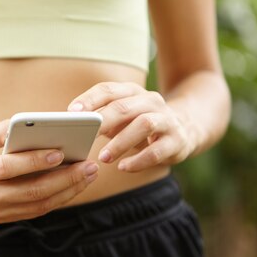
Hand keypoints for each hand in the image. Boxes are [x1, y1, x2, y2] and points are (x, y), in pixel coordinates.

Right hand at [0, 119, 98, 222]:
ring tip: (88, 175)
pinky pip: (33, 212)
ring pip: (37, 206)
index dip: (34, 162)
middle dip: (65, 179)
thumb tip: (34, 124)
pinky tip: (72, 186)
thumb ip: (2, 131)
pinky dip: (55, 200)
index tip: (60, 152)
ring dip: (66, 192)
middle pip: (31, 192)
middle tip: (89, 165)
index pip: (8, 168)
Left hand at [68, 82, 195, 171]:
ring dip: (121, 142)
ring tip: (104, 157)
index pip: (109, 89)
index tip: (72, 112)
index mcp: (133, 92)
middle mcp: (151, 101)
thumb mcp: (121, 117)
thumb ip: (100, 118)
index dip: (90, 99)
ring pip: (144, 125)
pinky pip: (157, 151)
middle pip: (124, 107)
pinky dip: (139, 161)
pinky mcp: (177, 141)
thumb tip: (71, 128)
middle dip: (103, 121)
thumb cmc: (140, 124)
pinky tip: (123, 167)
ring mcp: (166, 120)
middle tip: (85, 135)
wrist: (185, 130)